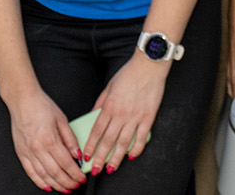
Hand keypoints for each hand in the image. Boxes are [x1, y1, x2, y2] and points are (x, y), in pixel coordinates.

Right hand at [6, 87, 87, 192]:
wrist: (22, 100)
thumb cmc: (42, 106)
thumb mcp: (63, 119)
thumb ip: (71, 139)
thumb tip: (78, 155)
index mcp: (50, 139)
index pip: (66, 163)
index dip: (75, 173)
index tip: (82, 178)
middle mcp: (37, 148)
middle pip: (55, 172)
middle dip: (67, 182)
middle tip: (75, 186)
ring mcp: (28, 152)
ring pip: (43, 176)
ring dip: (55, 184)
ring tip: (64, 188)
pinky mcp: (20, 153)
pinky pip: (30, 172)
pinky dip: (39, 181)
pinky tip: (47, 186)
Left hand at [82, 53, 169, 174]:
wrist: (149, 65)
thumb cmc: (128, 73)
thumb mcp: (109, 86)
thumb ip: (100, 103)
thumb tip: (92, 115)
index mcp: (109, 107)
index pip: (96, 132)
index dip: (90, 146)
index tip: (86, 157)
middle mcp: (120, 114)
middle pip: (108, 141)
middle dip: (100, 158)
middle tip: (95, 170)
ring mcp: (135, 117)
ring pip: (123, 143)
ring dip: (116, 158)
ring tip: (111, 169)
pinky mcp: (148, 116)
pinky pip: (141, 137)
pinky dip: (137, 148)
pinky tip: (131, 156)